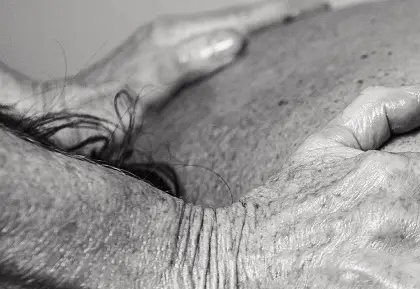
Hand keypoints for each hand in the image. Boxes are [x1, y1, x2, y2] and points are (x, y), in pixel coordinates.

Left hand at [12, 1, 325, 146]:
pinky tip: (262, 57)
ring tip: (306, 31)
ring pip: (236, 30)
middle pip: (245, 18)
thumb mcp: (143, 91)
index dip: (288, 13)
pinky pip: (222, 46)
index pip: (246, 19)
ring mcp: (176, 47)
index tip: (325, 9)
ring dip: (272, 28)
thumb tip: (235, 41)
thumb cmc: (99, 114)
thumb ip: (186, 64)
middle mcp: (178, 35)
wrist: (62, 118)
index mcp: (178, 37)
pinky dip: (251, 45)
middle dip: (288, 15)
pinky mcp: (173, 62)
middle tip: (328, 16)